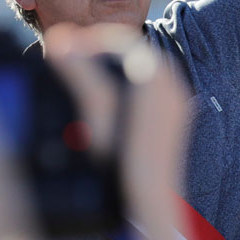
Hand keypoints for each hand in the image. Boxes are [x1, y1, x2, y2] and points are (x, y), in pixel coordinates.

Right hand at [44, 23, 191, 239]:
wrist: (153, 198)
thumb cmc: (124, 159)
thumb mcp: (97, 112)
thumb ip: (82, 73)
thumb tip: (61, 41)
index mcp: (156, 76)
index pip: (122, 41)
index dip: (91, 42)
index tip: (67, 51)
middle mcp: (173, 84)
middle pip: (136, 53)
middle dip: (104, 54)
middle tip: (75, 61)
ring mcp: (178, 100)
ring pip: (146, 69)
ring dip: (117, 68)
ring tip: (88, 80)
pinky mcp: (177, 115)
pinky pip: (154, 87)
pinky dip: (130, 84)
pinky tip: (112, 101)